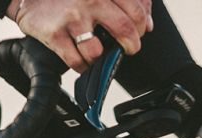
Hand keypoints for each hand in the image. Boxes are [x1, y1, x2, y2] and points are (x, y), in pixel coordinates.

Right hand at [6, 0, 153, 71]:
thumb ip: (123, 1)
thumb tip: (147, 24)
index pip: (137, 9)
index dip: (142, 26)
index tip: (140, 33)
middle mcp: (92, 0)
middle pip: (125, 29)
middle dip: (131, 45)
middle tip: (129, 50)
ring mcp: (73, 18)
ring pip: (98, 51)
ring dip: (100, 59)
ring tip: (98, 56)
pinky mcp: (55, 35)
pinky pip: (75, 61)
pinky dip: (81, 66)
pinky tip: (82, 62)